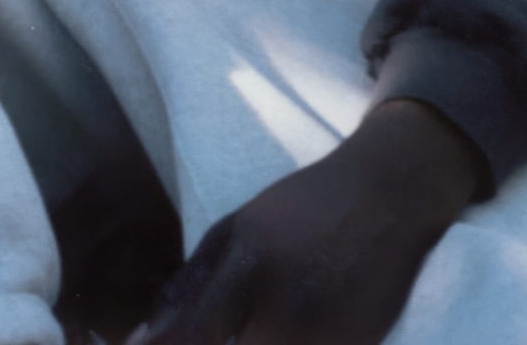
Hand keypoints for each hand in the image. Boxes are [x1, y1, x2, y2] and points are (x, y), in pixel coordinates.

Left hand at [135, 98, 482, 344]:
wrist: (388, 196)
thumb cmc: (302, 208)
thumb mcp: (237, 227)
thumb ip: (188, 286)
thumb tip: (138, 339)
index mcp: (248, 266)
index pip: (187, 338)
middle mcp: (286, 308)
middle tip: (220, 328)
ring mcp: (326, 337)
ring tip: (252, 324)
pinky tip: (286, 328)